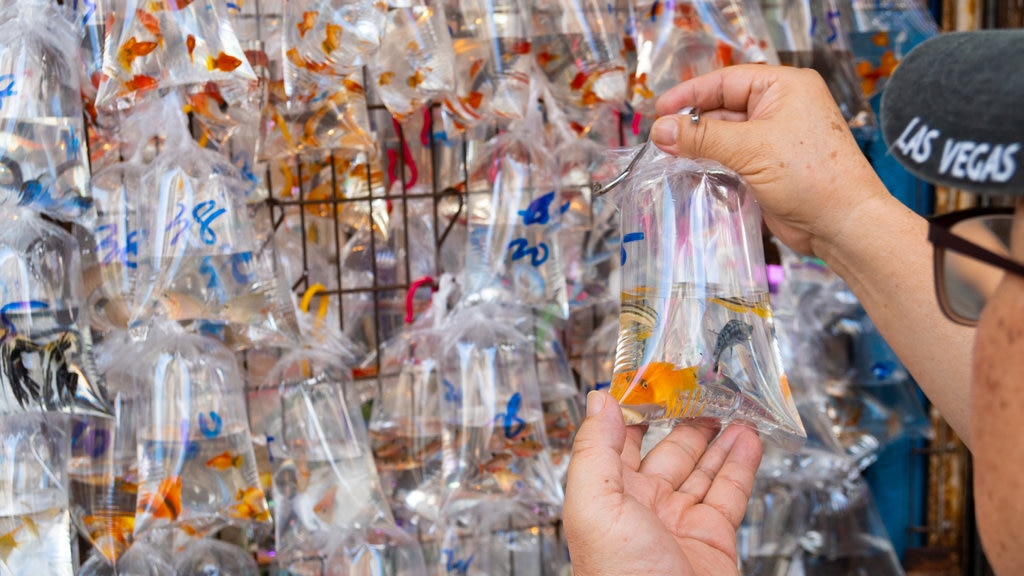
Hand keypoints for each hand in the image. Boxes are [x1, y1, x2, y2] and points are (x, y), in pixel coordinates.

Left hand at [564, 391, 761, 575]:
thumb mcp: (593, 506)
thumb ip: (595, 450)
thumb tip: (597, 400)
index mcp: (605, 495)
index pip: (617, 440)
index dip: (633, 407)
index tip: (650, 374)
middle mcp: (642, 506)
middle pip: (665, 449)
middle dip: (683, 417)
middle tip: (702, 385)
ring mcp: (679, 522)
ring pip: (701, 468)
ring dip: (717, 436)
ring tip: (732, 404)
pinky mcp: (714, 539)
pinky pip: (729, 492)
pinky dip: (741, 463)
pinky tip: (748, 439)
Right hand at [651, 65, 890, 257]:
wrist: (842, 223)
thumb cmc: (810, 175)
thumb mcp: (751, 149)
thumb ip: (702, 137)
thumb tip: (660, 129)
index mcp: (784, 87)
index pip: (727, 80)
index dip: (690, 94)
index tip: (659, 109)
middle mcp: (780, 107)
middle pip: (722, 107)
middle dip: (691, 123)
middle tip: (658, 138)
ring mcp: (774, 138)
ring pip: (724, 135)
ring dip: (698, 145)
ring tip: (667, 155)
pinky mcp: (768, 166)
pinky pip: (731, 157)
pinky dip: (710, 163)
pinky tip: (688, 170)